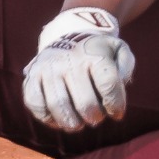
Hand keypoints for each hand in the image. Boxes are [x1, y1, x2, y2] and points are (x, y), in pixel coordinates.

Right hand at [23, 8, 135, 131]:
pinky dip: (47, 117)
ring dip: (72, 123)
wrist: (67, 35)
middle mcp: (70, 61)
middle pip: (86, 103)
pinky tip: (58, 118)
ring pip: (59, 106)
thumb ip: (126, 66)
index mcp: (94, 54)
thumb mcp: (118, 50)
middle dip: (95, 118)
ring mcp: (48, 68)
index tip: (117, 113)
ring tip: (78, 123)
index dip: (116, 105)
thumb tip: (120, 84)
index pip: (109, 85)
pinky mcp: (32, 76)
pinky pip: (35, 103)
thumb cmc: (97, 52)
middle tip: (95, 118)